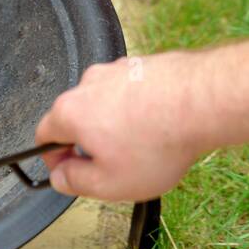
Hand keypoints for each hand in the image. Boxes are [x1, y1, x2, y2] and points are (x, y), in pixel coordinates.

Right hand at [35, 51, 209, 201]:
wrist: (204, 102)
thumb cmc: (159, 141)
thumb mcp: (109, 183)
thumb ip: (76, 183)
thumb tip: (62, 178)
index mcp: (70, 111)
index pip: (43, 135)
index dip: (53, 160)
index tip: (69, 172)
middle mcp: (89, 84)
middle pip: (76, 117)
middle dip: (88, 142)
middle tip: (112, 166)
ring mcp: (118, 70)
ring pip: (105, 104)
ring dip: (115, 125)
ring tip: (144, 146)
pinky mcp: (144, 65)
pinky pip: (132, 93)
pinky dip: (139, 110)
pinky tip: (160, 127)